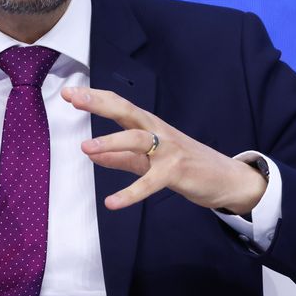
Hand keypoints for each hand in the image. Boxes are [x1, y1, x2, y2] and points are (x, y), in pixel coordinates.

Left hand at [60, 87, 266, 213]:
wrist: (226, 178)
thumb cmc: (186, 164)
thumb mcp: (148, 160)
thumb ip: (120, 158)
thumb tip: (93, 154)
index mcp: (149, 125)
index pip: (119, 105)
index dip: (95, 98)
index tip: (69, 93)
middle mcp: (157, 131)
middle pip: (126, 111)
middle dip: (100, 103)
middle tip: (74, 98)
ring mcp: (168, 150)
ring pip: (137, 140)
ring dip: (111, 142)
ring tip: (85, 147)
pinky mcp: (176, 172)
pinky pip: (150, 182)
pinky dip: (130, 193)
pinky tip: (112, 202)